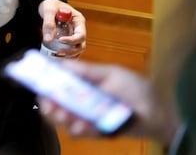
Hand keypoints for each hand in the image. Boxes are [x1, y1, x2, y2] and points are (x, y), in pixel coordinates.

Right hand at [38, 60, 179, 145]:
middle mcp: (81, 101)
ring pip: (65, 120)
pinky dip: (79, 129)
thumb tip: (61, 64)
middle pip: (55, 104)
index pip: (56, 82)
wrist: (159, 111)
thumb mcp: (110, 74)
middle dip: (49, 105)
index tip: (35, 82)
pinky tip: (83, 124)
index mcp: (82, 84)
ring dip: (62, 118)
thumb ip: (86, 71)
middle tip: (50, 105)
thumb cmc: (135, 88)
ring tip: (66, 115)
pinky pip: (82, 132)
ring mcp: (88, 117)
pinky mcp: (97, 132)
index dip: (44, 82)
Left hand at [39, 0, 85, 57]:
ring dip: (68, 55)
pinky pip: (70, 51)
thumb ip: (49, 23)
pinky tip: (56, 56)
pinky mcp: (68, 41)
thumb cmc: (50, 4)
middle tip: (58, 52)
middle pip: (81, 45)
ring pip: (77, 50)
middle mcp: (78, 30)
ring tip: (56, 55)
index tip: (60, 40)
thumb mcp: (49, 10)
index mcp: (78, 21)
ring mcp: (73, 36)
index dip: (72, 40)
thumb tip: (49, 39)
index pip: (81, 35)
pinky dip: (65, 56)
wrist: (47, 6)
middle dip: (71, 51)